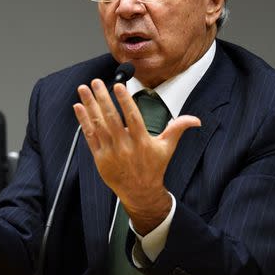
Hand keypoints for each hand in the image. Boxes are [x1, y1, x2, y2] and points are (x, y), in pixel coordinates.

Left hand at [73, 80, 200, 234]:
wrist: (140, 192)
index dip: (124, 101)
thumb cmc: (153, 167)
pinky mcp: (99, 157)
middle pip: (112, 118)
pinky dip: (83, 121)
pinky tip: (78, 107)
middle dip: (102, 98)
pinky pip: (89, 136)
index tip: (118, 85)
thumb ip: (177, 129)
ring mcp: (110, 152)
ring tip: (83, 89)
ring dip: (89, 105)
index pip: (132, 117)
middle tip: (96, 81)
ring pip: (98, 125)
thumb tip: (196, 120)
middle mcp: (125, 146)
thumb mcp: (167, 148)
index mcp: (142, 141)